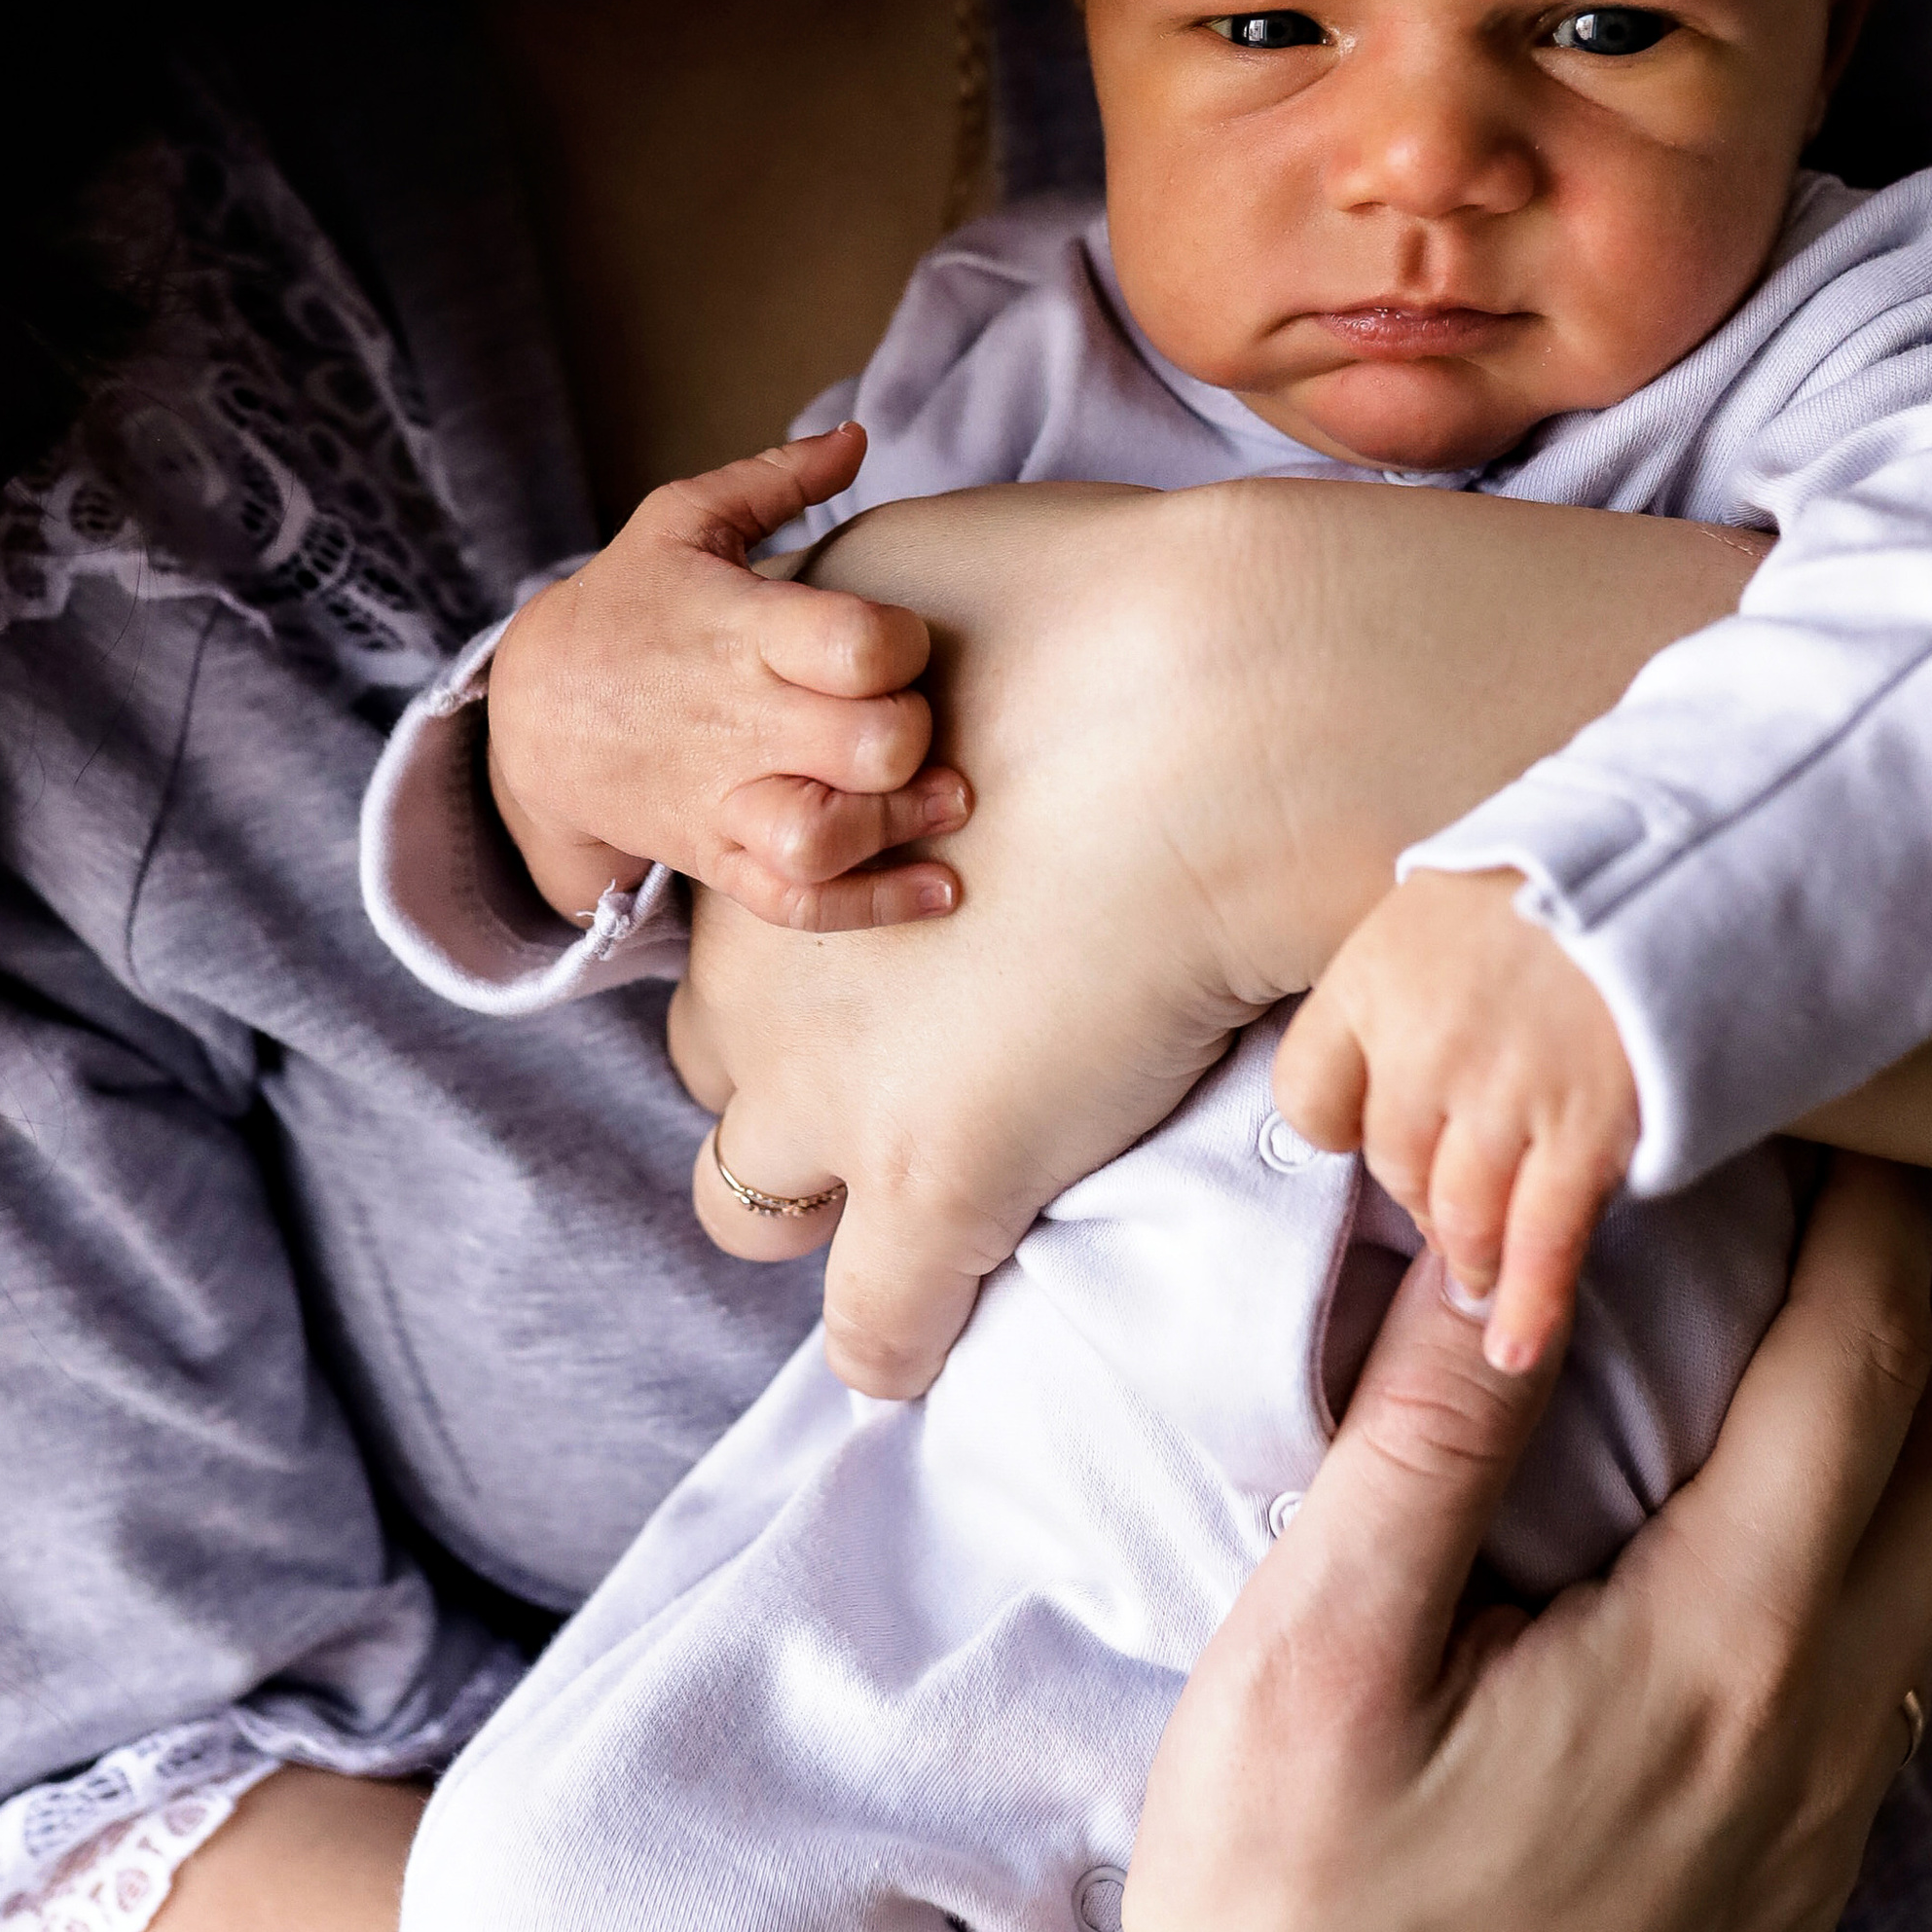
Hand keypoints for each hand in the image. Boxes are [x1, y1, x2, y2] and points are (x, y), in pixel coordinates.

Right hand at [483, 424, 967, 928]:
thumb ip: (776, 477)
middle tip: (917, 720)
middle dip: (913, 736)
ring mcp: (725, 799)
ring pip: (829, 837)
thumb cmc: (627, 603)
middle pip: (867, 746)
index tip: (901, 643)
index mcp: (739, 629)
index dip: (904, 646)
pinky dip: (876, 906)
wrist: (533, 715)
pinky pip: (799, 903)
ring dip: (901, 825)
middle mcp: (738, 721)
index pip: (857, 645)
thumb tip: (858, 433)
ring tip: (943, 799)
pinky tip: (939, 888)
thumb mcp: (682, 521)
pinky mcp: (718, 857)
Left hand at [668, 483, 1272, 1392]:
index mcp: (756, 835)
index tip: (900, 961)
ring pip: (746, 1203)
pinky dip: (897, 1343)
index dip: (809, 960)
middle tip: (923, 1055)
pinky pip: (873, 1330)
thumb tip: (899, 647)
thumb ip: (874, 654)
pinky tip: (937, 1337)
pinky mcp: (934, 1183)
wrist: (1215, 710)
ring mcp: (832, 1093)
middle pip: (716, 1066)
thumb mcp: (919, 589)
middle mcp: (755, 968)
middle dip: (790, 1075)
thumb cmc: (1106, 627)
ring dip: (819, 1207)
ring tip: (925, 1195)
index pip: (722, 939)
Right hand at [801, 1154, 1931, 1931]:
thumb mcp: (1317, 1644)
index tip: (1843, 1115)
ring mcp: (1803, 1861)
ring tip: (1823, 1342)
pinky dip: (1872, 1583)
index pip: (1859, 1377)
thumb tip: (1510, 1240)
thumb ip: (1432, 1432)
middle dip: (1929, 1315)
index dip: (1870, 1224)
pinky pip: (1883, 1717)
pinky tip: (1774, 1556)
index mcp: (1717, 1659)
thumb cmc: (1269, 1904)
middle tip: (1856, 1198)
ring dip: (1910, 1451)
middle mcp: (1808, 1758)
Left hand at [1274, 870, 1638, 1373]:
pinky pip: (1541, 1244)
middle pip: (1388, 1162)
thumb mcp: (1455, 892)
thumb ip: (1420, 969)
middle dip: (1419, 1188)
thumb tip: (1407, 1034)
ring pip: (1457, 1212)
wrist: (1688, 851)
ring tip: (1479, 1267)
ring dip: (1467, 1251)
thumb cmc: (1578, 863)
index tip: (1371, 1135)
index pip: (1307, 1094)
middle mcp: (1423, 1043)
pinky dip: (1528, 1304)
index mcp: (1374, 973)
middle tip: (1454, 1195)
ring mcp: (1503, 1094)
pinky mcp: (1584, 1133)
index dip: (1342, 1125)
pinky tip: (1511, 1347)